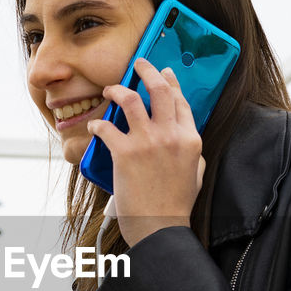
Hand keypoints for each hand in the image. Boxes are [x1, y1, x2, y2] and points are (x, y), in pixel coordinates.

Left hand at [88, 59, 205, 246]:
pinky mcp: (124, 152)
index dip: (171, 82)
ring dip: (118, 89)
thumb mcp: (195, 173)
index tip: (164, 72)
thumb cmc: (176, 205)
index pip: (180, 100)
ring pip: (131, 99)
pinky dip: (98, 124)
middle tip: (138, 64)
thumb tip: (184, 139)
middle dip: (147, 70)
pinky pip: (106, 127)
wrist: (159, 226)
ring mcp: (147, 142)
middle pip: (159, 89)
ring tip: (110, 89)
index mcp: (190, 139)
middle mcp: (170, 135)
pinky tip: (95, 126)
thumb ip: (191, 152)